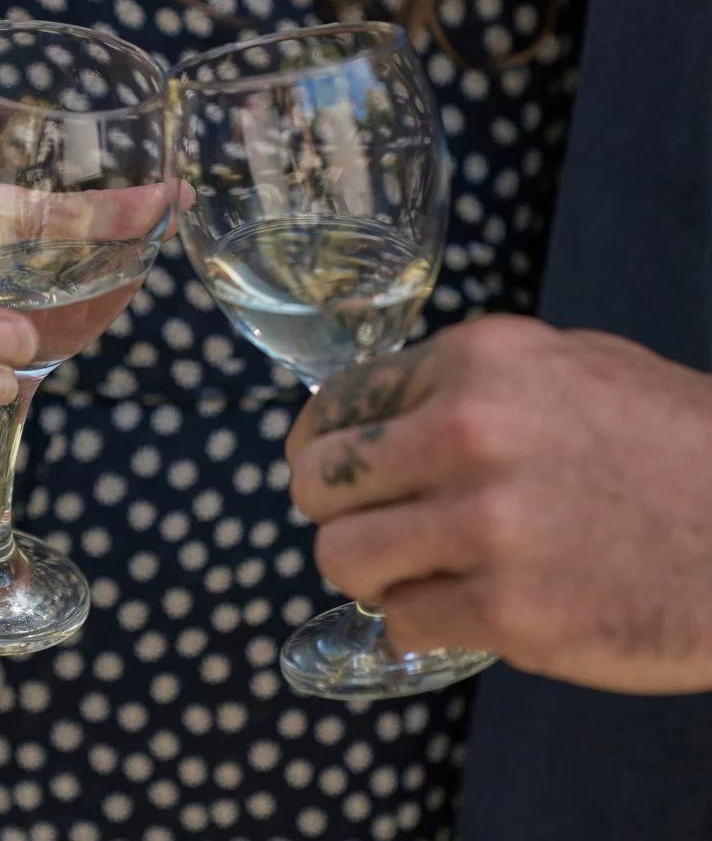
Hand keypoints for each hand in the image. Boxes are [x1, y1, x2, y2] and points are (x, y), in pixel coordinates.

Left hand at [286, 315, 711, 694]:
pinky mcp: (511, 613)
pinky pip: (402, 622)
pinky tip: (456, 606)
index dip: (317, 443)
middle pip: (319, 482)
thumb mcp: (565, 366)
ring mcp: (486, 527)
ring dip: (364, 569)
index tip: (322, 467)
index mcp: (476, 363)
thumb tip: (372, 418)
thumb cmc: (668, 438)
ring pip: (340, 557)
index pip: (338, 405)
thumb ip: (462, 384)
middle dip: (332, 508)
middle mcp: (467, 434)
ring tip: (403, 569)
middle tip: (365, 522)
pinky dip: (417, 620)